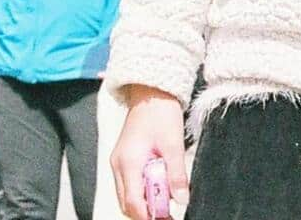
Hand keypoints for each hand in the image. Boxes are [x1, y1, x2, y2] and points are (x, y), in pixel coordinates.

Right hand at [111, 86, 188, 219]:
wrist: (152, 93)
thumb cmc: (162, 114)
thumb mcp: (174, 145)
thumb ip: (177, 174)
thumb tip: (181, 200)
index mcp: (128, 162)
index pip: (133, 202)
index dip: (149, 215)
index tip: (167, 217)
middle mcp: (118, 165)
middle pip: (126, 203)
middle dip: (146, 212)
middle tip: (168, 213)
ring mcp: (119, 162)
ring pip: (127, 195)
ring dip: (144, 201)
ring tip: (166, 198)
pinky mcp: (123, 159)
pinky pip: (129, 183)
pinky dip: (142, 189)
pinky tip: (159, 184)